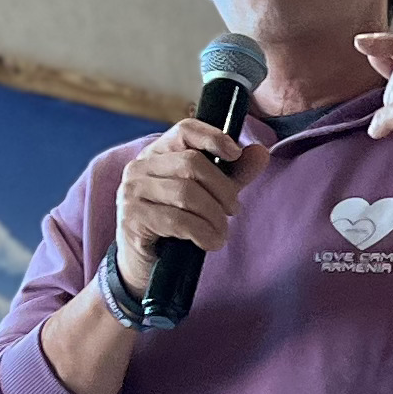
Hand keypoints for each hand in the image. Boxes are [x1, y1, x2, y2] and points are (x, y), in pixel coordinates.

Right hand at [114, 113, 258, 291]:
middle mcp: (139, 166)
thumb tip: (261, 152)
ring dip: (214, 216)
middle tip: (234, 209)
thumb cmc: (178, 223)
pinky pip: (177, 220)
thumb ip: (234, 173)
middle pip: (191, 163)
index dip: (213, 137)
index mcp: (158, 152)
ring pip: (186, 193)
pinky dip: (202, 233)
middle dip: (222, 189)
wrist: (147, 263)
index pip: (185, 130)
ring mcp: (131, 191)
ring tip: (222, 232)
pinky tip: (211, 242)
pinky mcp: (132, 218)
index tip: (235, 154)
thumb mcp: (211, 194)